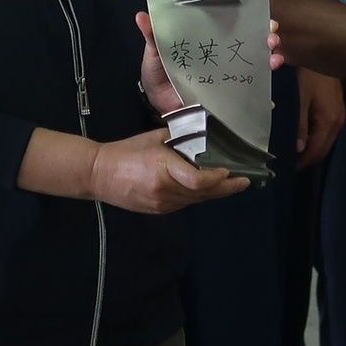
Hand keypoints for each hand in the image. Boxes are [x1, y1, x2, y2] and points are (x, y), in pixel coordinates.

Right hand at [90, 128, 248, 213]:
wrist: (100, 174)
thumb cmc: (126, 151)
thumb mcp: (154, 138)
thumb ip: (178, 138)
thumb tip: (200, 135)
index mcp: (163, 169)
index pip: (196, 180)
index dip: (215, 179)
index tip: (228, 172)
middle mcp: (165, 190)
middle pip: (202, 193)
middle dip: (226, 188)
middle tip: (245, 181)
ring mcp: (162, 203)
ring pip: (195, 200)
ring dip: (215, 193)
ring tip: (232, 185)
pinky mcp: (159, 210)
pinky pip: (185, 203)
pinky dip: (198, 196)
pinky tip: (208, 190)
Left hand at [135, 12, 285, 114]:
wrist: (160, 112)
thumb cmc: (159, 80)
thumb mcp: (154, 57)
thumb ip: (152, 38)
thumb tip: (141, 16)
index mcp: (208, 42)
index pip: (233, 25)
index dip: (250, 18)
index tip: (260, 13)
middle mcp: (224, 57)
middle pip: (252, 42)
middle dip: (267, 36)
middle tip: (271, 35)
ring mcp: (231, 78)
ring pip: (258, 64)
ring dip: (271, 57)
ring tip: (274, 57)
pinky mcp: (233, 99)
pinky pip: (254, 92)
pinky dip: (266, 89)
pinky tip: (270, 89)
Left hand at [295, 68, 344, 168]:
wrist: (325, 51)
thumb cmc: (308, 73)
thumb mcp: (300, 98)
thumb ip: (299, 124)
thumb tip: (298, 149)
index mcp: (329, 122)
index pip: (316, 152)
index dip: (302, 163)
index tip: (285, 169)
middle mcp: (338, 122)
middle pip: (323, 149)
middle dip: (306, 158)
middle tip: (286, 163)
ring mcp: (339, 115)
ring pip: (325, 141)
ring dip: (311, 148)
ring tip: (291, 151)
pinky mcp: (336, 108)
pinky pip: (326, 130)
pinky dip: (315, 137)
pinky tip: (302, 135)